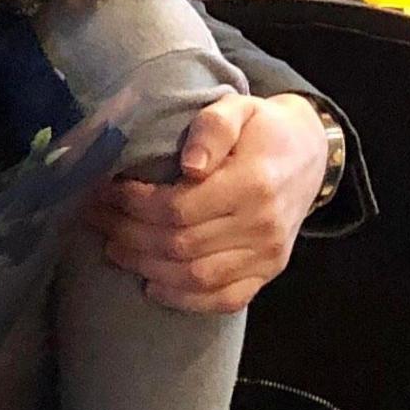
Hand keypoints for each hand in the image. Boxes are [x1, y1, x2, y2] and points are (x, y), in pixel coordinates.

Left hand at [86, 91, 326, 312]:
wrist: (310, 155)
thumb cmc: (263, 130)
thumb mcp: (238, 109)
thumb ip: (212, 128)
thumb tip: (190, 165)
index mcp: (252, 183)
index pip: (178, 208)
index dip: (134, 205)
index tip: (106, 192)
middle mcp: (262, 225)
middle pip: (180, 245)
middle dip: (129, 235)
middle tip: (98, 220)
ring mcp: (267, 255)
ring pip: (195, 277)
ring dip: (146, 267)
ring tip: (115, 248)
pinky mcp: (267, 273)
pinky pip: (224, 300)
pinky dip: (185, 300)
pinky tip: (153, 286)